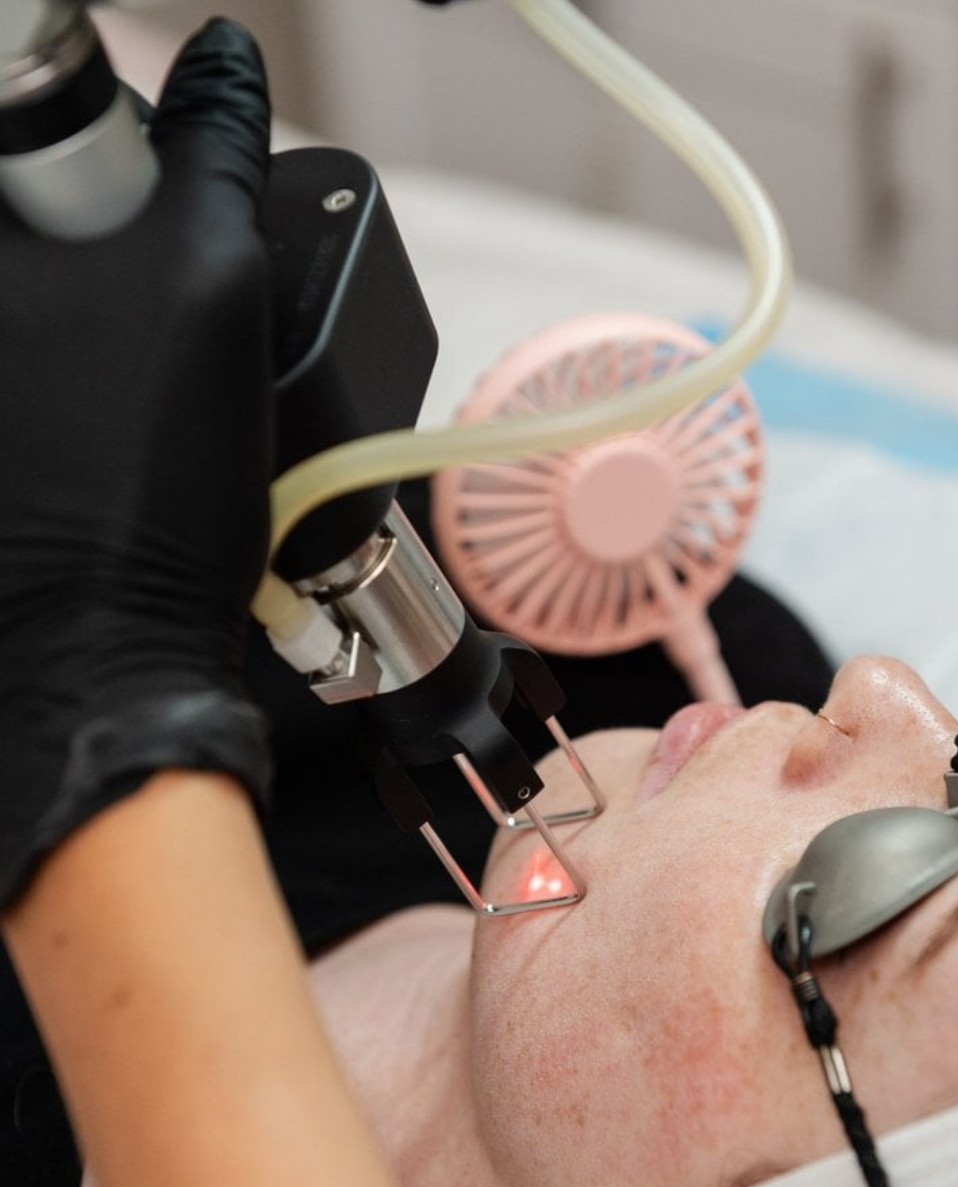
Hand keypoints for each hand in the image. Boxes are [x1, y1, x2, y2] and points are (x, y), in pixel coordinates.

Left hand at [0, 19, 274, 906]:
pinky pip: (41, 338)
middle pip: (48, 202)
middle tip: (150, 293)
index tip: (145, 196)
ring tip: (135, 360)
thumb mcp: (214, 288)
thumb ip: (216, 153)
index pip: (34, 102)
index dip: (108, 139)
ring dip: (91, 280)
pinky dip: (76, 340)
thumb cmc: (142, 483)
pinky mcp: (7, 415)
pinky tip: (109, 397)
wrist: (102, 643)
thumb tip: (224, 60)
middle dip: (100, 215)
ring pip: (48, 273)